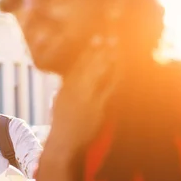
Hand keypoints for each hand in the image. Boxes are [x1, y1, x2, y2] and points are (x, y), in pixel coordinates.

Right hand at [48, 37, 119, 155]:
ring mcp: (84, 98)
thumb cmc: (62, 126)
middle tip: (109, 36)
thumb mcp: (59, 104)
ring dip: (106, 59)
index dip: (87, 51)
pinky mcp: (95, 108)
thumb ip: (66, 90)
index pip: (76, 65)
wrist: (62, 144)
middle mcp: (73, 91)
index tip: (96, 38)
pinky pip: (107, 89)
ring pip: (96, 73)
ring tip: (115, 46)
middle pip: (87, 65)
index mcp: (65, 89)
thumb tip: (69, 80)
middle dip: (98, 50)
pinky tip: (121, 68)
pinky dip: (114, 77)